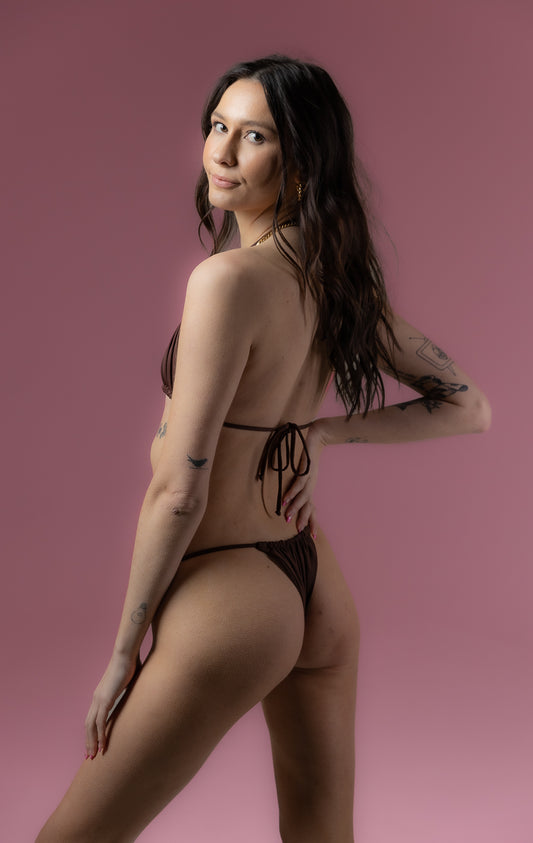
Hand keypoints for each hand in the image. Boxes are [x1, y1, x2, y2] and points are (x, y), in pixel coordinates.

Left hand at [85, 650, 140, 757]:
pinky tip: (103, 745)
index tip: (93, 744)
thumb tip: (140, 692)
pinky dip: (100, 735)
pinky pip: (100, 722)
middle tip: (90, 755)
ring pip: (91, 726)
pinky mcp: (105, 699)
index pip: (92, 717)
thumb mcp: (129, 681)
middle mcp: (96, 698)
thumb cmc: (130, 664)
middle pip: (88, 725)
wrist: (126, 654)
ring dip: (92, 742)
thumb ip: (130, 689)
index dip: (92, 732)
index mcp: (100, 694)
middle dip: (89, 741)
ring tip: (94, 755)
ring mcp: (99, 699)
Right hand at [282, 421, 325, 535]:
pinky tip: (285, 500)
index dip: (311, 520)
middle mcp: (311, 484)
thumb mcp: (301, 468)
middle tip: (299, 532)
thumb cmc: (308, 451)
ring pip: (303, 497)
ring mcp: (309, 477)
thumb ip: (295, 477)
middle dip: (304, 520)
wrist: (318, 433)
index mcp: (310, 486)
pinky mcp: (306, 469)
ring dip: (295, 508)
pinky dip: (292, 492)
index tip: (311, 535)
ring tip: (287, 518)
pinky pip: (298, 483)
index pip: (311, 507)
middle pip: (309, 506)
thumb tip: (284, 486)